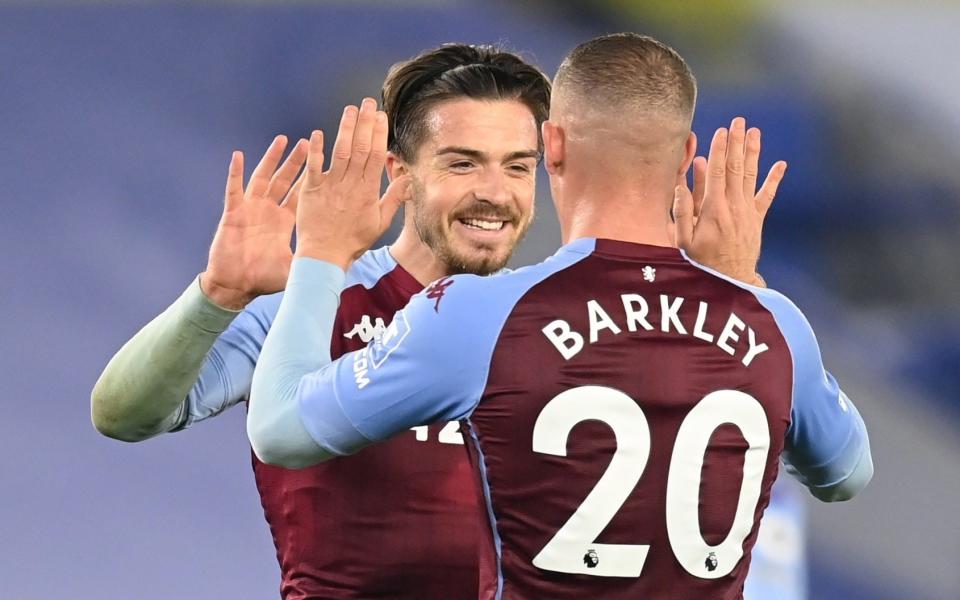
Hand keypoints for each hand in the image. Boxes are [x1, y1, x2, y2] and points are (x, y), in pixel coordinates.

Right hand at [201, 135, 307, 308]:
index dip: (310, 178)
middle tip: (308, 141)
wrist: (235, 286)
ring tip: (282, 140)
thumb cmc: (263, 279)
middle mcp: (269, 211)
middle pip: (284, 180)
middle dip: (295, 162)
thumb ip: (313, 258)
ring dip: (271, 158)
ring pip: (263, 177)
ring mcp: (250, 209)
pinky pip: (234, 189)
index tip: (322, 162)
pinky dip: (235, 172)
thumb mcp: (295, 266)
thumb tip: (340, 260)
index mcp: (285, 221)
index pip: (300, 194)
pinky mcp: (233, 213)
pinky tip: (238, 155)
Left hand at [294, 98, 410, 268]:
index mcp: (368, 191)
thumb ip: (393, 199)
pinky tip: (318, 133)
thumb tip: (408, 179)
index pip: (375, 155)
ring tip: (349, 110)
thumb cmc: (353, 241)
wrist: (325, 256)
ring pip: (341, 152)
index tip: (380, 115)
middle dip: (364, 123)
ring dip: (345, 129)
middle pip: (360, 148)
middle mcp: (351, 185)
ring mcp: (331, 186)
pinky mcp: (311, 191)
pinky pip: (314, 167)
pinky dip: (316, 150)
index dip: (379, 133)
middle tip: (366, 103)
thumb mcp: (380, 223)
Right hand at [673, 117, 785, 285]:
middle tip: (738, 121)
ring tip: (754, 132)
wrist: (729, 281)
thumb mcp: (682, 240)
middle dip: (736, 143)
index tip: (720, 131)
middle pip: (736, 168)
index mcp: (713, 210)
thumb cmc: (701, 261)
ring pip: (750, 176)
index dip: (720, 150)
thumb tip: (680, 184)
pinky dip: (774, 179)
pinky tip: (781, 164)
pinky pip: (766, 196)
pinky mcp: (756, 219)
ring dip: (753, 152)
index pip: (718, 173)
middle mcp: (733, 206)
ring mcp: (747, 212)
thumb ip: (680, 211)